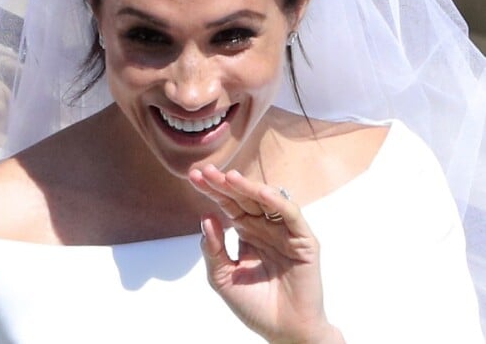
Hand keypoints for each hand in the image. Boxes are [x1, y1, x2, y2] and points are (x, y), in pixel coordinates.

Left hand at [189, 165, 343, 343]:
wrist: (284, 333)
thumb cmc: (255, 306)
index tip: (194, 176)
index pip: (228, 205)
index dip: (213, 191)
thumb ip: (213, 250)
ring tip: (229, 177)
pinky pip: (291, 215)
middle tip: (206, 171)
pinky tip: (261, 192)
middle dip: (224, 184)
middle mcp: (265, 227)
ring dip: (248, 187)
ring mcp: (284, 231)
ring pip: (266, 201)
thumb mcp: (223, 278)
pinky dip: (277, 202)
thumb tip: (205, 217)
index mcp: (247, 233)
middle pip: (244, 198)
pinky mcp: (303, 240)